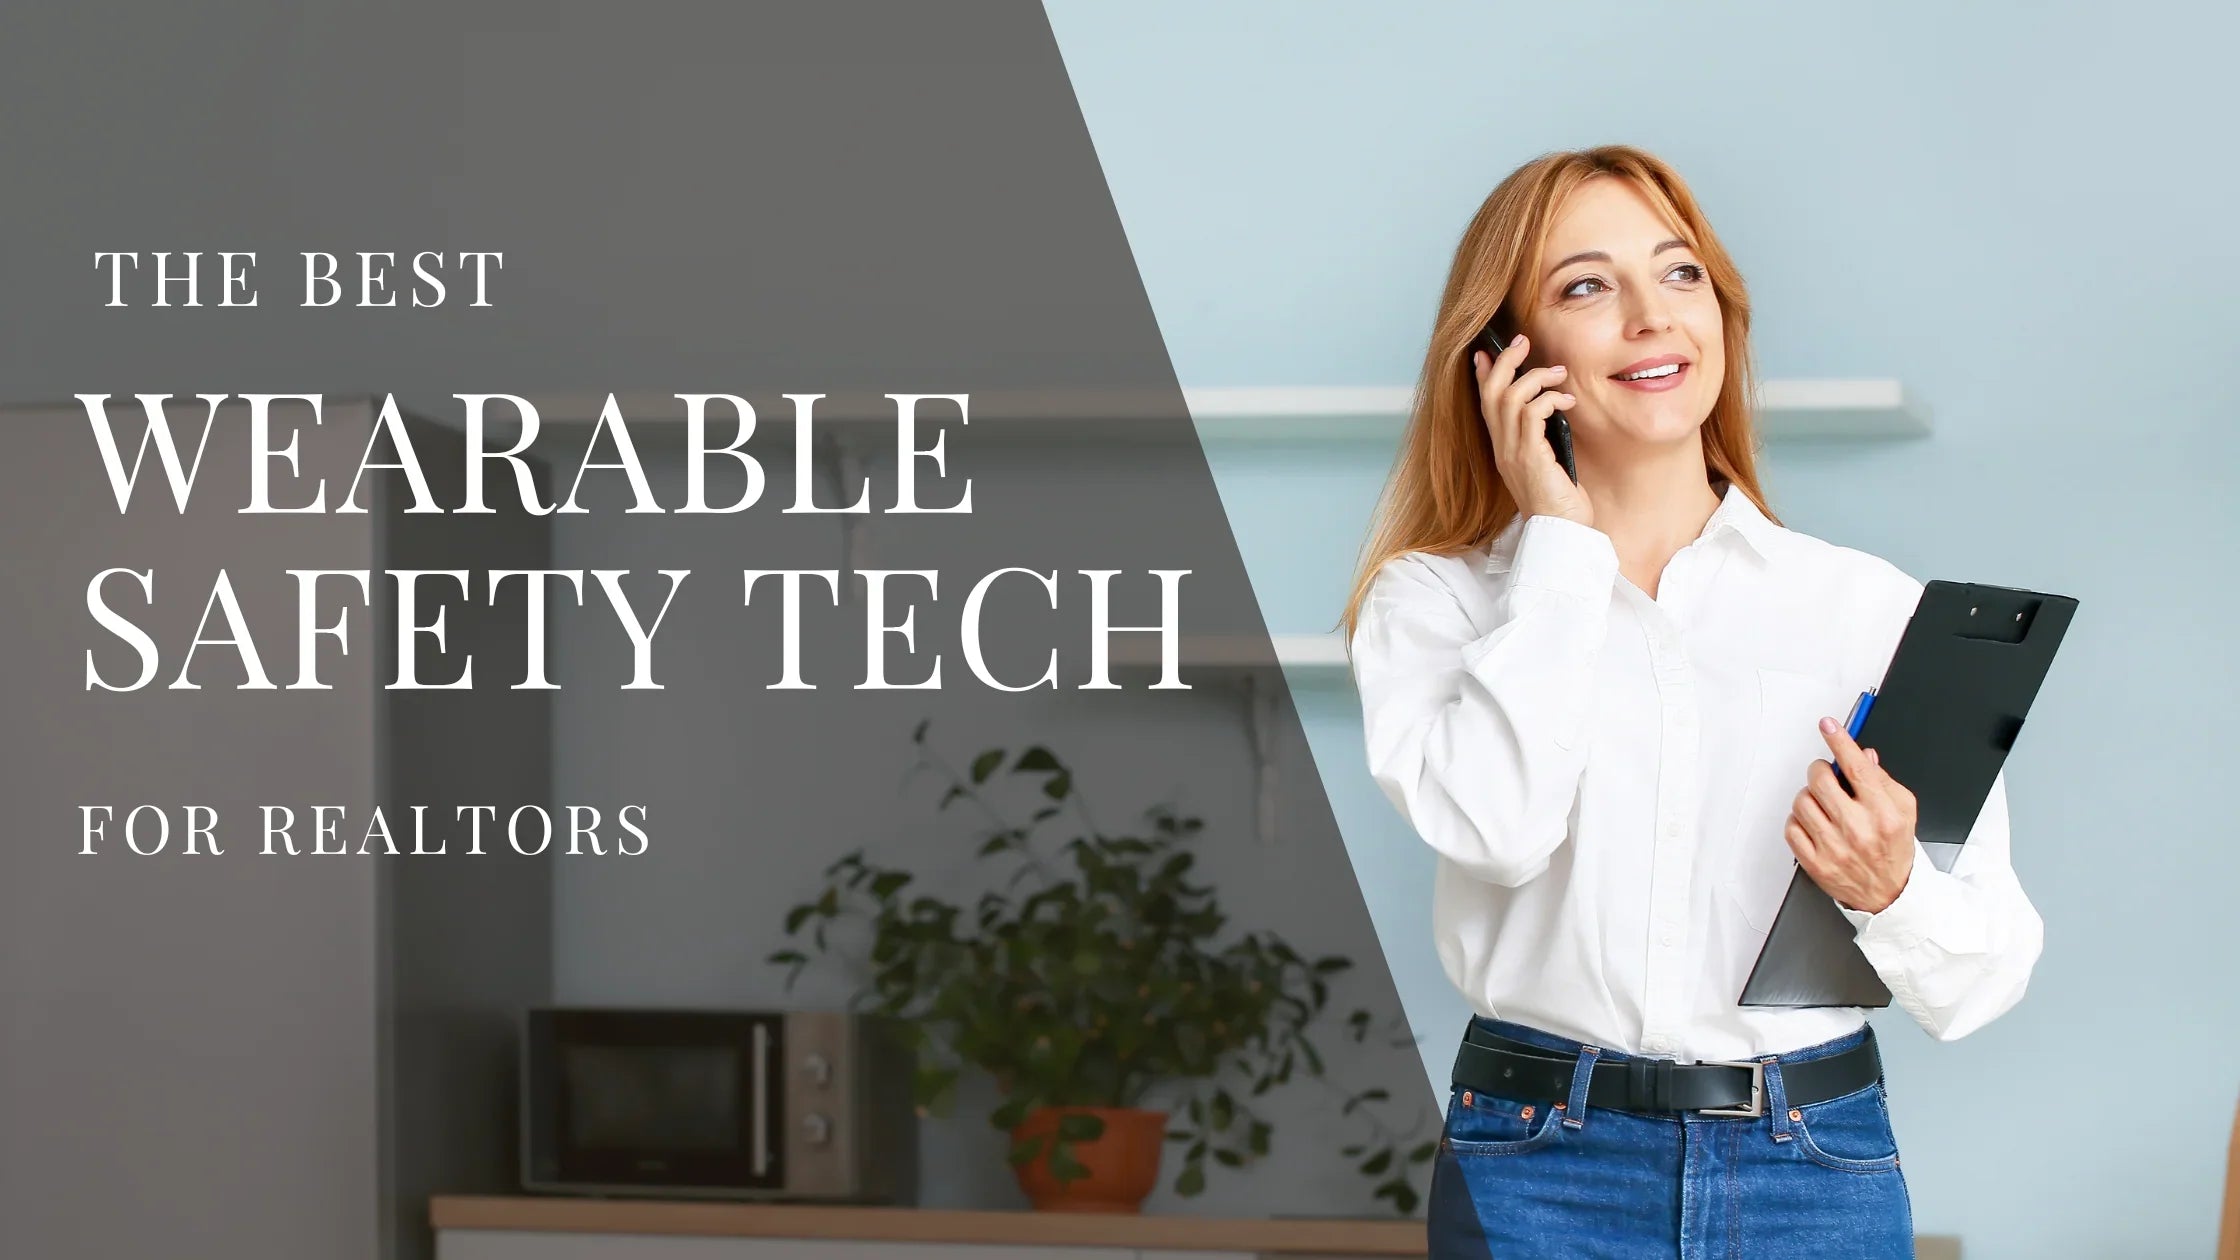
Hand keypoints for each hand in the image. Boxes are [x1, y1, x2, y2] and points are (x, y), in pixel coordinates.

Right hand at [1472, 334, 1592, 528]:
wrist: (1560, 532)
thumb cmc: (1560, 501)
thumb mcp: (1547, 462)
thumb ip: (1542, 438)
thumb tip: (1552, 409)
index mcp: (1503, 449)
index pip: (1485, 404)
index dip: (1482, 375)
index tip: (1486, 352)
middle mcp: (1502, 448)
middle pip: (1492, 392)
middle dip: (1505, 361)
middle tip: (1523, 342)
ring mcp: (1513, 452)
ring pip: (1511, 397)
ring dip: (1536, 376)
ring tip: (1559, 373)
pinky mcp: (1531, 456)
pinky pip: (1533, 412)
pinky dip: (1550, 398)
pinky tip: (1566, 401)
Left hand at [1785, 719, 1916, 913]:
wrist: (1890, 894)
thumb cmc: (1895, 848)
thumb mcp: (1904, 810)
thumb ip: (1883, 780)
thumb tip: (1863, 755)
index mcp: (1883, 813)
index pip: (1856, 767)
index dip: (1839, 741)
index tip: (1828, 725)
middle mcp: (1857, 829)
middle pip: (1820, 780)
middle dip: (1820, 770)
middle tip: (1826, 775)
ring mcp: (1834, 848)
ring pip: (1802, 801)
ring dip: (1809, 796)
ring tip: (1823, 804)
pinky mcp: (1815, 863)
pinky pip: (1791, 827)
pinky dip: (1798, 820)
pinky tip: (1814, 824)